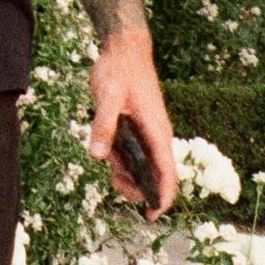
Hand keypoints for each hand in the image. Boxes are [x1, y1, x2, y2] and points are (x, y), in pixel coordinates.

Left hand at [87, 29, 177, 215]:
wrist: (124, 48)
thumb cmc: (119, 70)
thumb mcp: (107, 96)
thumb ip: (103, 124)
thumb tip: (96, 156)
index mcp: (157, 132)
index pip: (168, 173)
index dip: (163, 198)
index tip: (151, 216)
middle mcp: (157, 136)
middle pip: (155, 177)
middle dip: (136, 187)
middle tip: (113, 180)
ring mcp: (148, 133)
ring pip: (142, 167)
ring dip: (125, 172)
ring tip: (107, 159)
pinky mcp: (137, 129)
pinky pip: (131, 153)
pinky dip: (119, 158)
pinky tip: (105, 146)